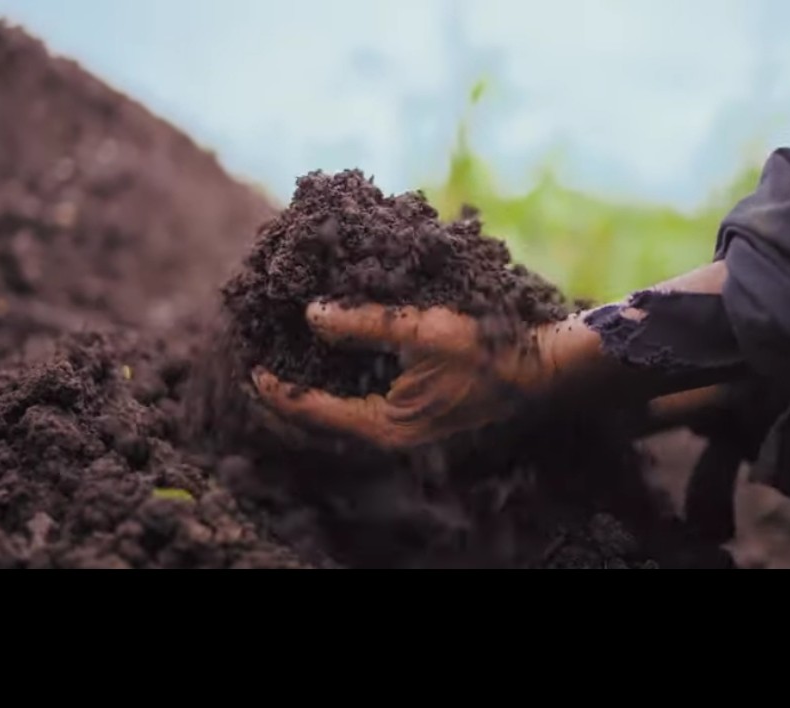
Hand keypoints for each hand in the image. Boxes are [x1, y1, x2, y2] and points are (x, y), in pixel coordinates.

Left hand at [250, 301, 605, 449]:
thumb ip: (365, 322)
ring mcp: (402, 418)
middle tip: (259, 348)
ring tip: (285, 342)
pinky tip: (333, 339)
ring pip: (342, 399)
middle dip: (292, 381)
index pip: (314, 410)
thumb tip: (312, 312)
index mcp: (387, 424)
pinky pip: (363, 389)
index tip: (250, 362)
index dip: (278, 388)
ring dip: (316, 372)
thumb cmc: (488, 350)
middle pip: (323, 410)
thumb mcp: (424, 329)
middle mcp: (390, 429)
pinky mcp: (413, 402)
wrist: (539, 365)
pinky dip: (343, 367)